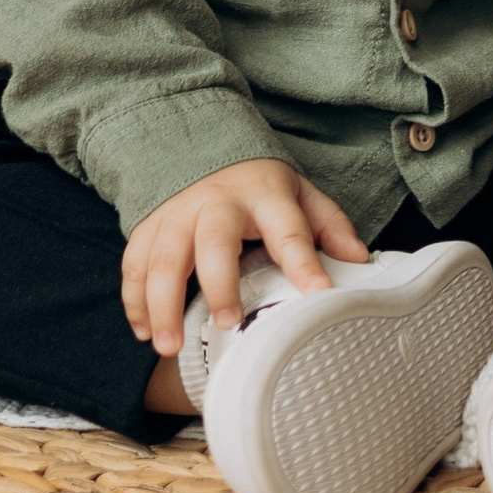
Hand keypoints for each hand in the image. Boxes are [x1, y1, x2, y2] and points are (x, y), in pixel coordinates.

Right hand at [123, 159, 368, 359]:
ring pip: (161, 258)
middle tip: (224, 325)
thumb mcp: (300, 193)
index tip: (318, 294)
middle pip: (212, 242)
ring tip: (169, 347)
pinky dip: (134, 300)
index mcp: (264, 195)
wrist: (201, 146)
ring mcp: (176, 213)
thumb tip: (359, 261)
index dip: (304, 262)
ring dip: (161, 304)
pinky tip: (144, 331)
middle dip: (217, 285)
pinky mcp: (148, 225)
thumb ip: (329, 225)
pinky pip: (133, 263)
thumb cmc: (259, 187)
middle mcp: (215, 202)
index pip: (288, 229)